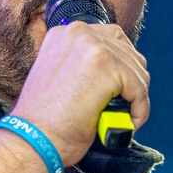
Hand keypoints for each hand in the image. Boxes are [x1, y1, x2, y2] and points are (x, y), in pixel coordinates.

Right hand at [10, 22, 149, 166]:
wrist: (32, 140)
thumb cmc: (44, 122)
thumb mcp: (59, 78)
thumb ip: (82, 66)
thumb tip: (115, 75)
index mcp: (64, 33)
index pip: (111, 39)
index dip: (120, 67)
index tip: (119, 90)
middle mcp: (78, 32)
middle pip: (128, 52)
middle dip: (131, 82)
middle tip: (123, 107)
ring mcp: (93, 46)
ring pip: (137, 70)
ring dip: (135, 97)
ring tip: (122, 118)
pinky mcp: (106, 66)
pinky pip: (139, 88)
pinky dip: (139, 109)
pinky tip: (127, 124)